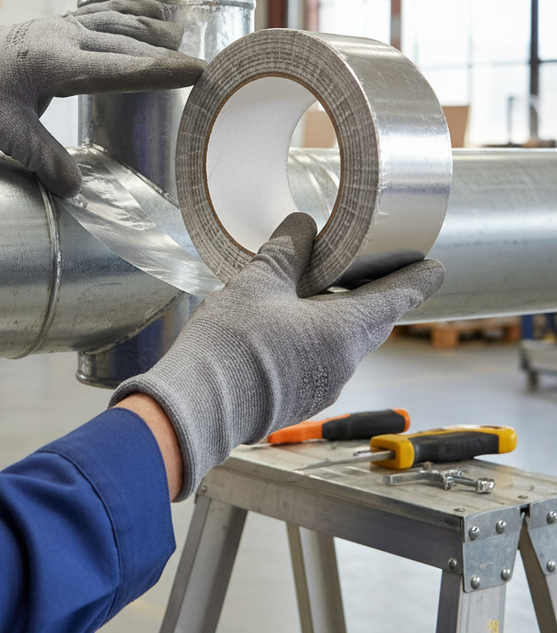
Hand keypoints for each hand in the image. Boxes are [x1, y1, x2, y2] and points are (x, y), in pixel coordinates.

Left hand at [0, 0, 204, 196]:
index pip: (120, 68)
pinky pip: (101, 15)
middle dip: (168, 56)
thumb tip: (74, 189)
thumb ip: (43, 159)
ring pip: (117, 25)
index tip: (198, 72)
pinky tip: (151, 14)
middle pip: (126, 46)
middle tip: (207, 66)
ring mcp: (59, 27)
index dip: (162, 72)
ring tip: (185, 39)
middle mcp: (61, 37)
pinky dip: (129, 14)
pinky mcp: (55, 27)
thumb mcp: (4, 133)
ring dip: (151, 32)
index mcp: (54, 61)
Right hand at [110, 212, 445, 499]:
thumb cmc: (231, 343)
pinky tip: (287, 325)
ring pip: (345, 344)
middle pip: (373, 323)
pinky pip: (320, 362)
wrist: (197, 406)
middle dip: (374, 296)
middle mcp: (343, 363)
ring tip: (318, 292)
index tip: (435, 267)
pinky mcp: (297, 400)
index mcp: (344, 331)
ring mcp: (322, 387)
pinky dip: (316, 339)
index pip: (395, 299)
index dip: (416, 280)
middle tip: (369, 269)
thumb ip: (287, 251)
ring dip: (340, 318)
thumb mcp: (258, 282)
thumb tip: (304, 225)